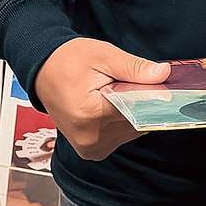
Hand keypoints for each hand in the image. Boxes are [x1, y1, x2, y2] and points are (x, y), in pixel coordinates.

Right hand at [34, 38, 169, 161]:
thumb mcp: (104, 55)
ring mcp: (90, 148)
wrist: (43, 71)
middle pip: (136, 122)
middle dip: (140, 102)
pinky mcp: (91, 151)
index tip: (161, 85)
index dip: (152, 96)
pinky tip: (111, 105)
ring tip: (115, 92)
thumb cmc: (70, 60)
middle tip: (131, 81)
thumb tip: (163, 75)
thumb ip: (134, 68)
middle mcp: (90, 138)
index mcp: (91, 113)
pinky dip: (123, 120)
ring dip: (132, 112)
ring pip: (131, 131)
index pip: (137, 110)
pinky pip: (121, 136)